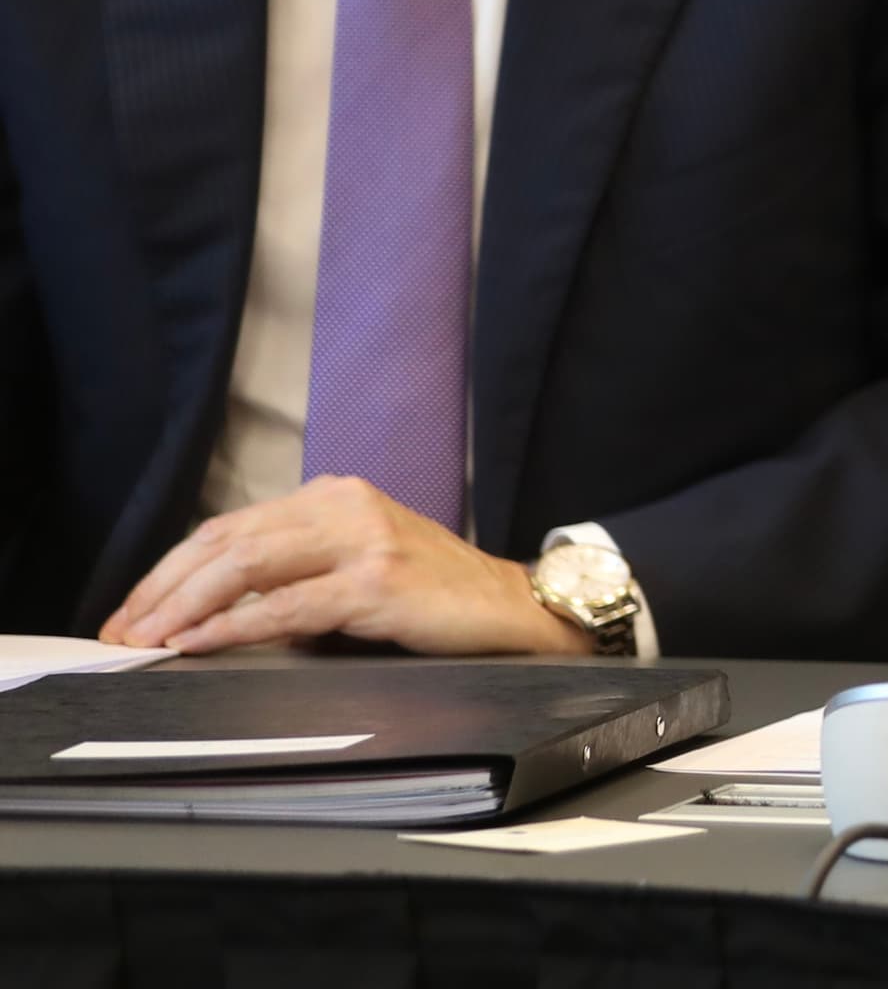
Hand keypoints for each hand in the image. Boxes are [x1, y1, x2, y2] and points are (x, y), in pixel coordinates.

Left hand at [99, 476, 585, 657]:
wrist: (513, 608)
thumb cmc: (434, 596)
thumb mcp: (357, 568)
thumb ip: (295, 575)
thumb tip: (211, 615)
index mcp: (334, 497)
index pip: (230, 527)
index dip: (170, 570)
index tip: (132, 612)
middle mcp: (344, 505)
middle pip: (225, 539)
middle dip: (161, 589)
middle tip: (121, 632)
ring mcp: (362, 538)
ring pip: (245, 563)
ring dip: (182, 606)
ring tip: (146, 639)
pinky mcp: (377, 580)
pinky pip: (285, 604)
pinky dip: (232, 625)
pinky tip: (200, 642)